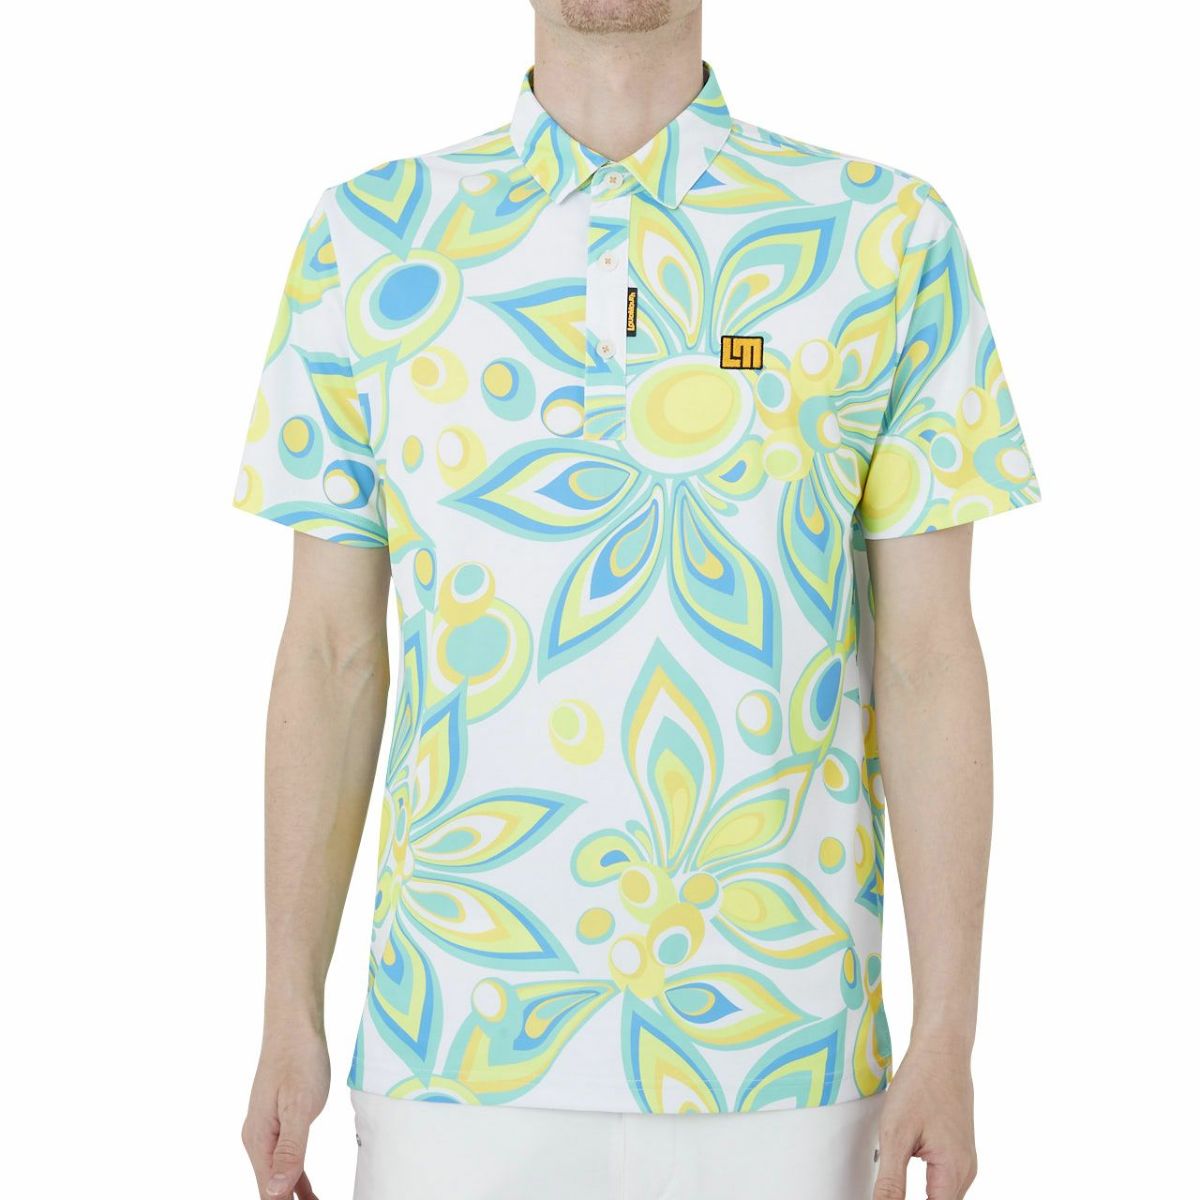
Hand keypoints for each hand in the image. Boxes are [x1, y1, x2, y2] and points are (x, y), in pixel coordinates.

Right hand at [242, 1027, 330, 1198]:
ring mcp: (267, 1132)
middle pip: (270, 1191)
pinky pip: (286, 1162)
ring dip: (293, 1198)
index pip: (267, 1193)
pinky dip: (297, 1181)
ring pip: (278, 1179)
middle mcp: (257, 1140)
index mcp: (258, 1140)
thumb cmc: (298, 1059)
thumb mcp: (299, 1106)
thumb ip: (289, 1150)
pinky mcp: (279, 1124)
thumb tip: (275, 1193)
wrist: (294, 1026)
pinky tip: (309, 1194)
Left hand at [872, 1039, 977, 1199]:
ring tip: (893, 1190)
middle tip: (887, 1191)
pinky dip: (926, 1188)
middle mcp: (965, 1172)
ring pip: (943, 1198)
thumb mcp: (896, 1135)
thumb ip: (891, 1182)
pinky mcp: (957, 1152)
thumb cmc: (921, 1083)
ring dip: (920, 1198)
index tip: (888, 1197)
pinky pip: (943, 1182)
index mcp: (954, 1173)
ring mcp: (964, 1162)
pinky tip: (905, 1179)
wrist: (941, 1050)